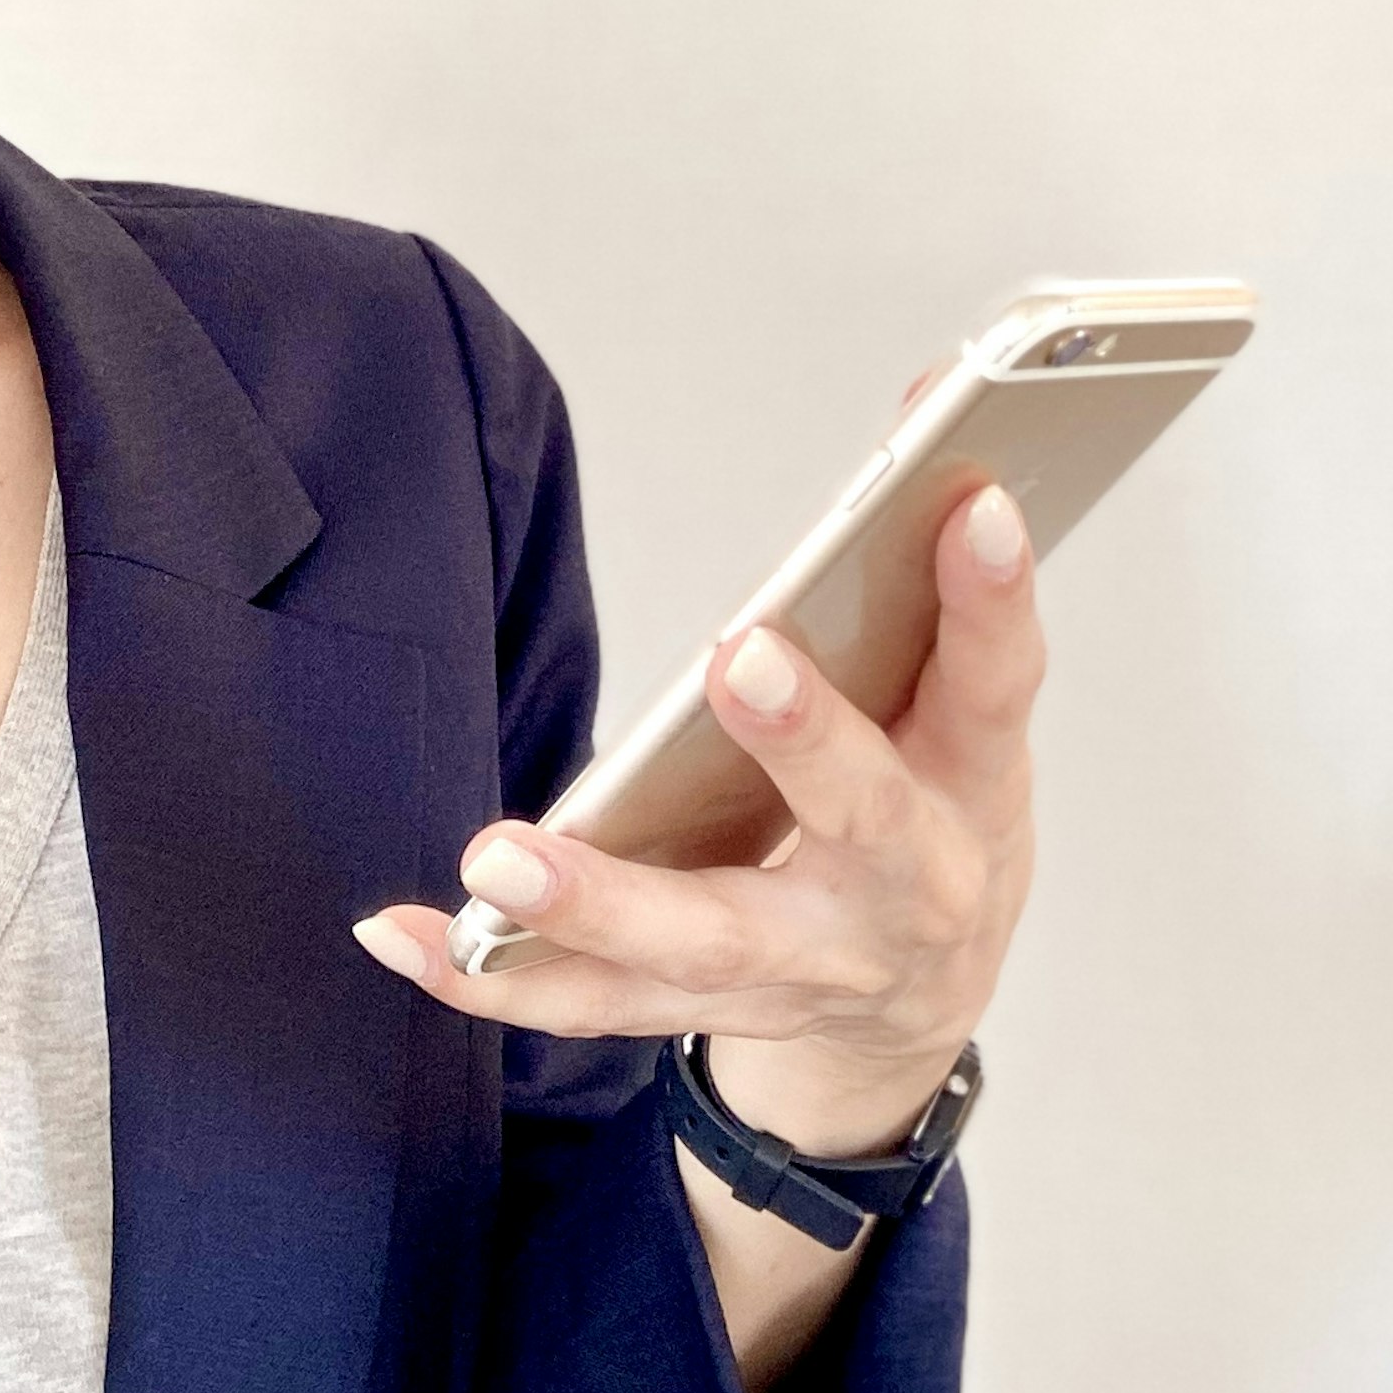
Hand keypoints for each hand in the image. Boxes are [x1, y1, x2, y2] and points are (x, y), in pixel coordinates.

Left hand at [356, 477, 1042, 1157]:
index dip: (992, 595)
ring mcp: (801, 963)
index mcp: (969, 786)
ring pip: (704, 942)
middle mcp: (900, 886)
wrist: (917, 1005)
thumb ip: (932, 549)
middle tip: (740, 660)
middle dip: (806, 743)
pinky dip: (494, 974)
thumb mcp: (962, 701)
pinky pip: (591, 1001)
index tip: (972, 502)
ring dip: (599, 904)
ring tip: (497, 858)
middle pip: (861, 819)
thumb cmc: (932, 815)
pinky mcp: (703, 1008)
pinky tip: (399, 932)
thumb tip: (932, 384)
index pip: (993, 680)